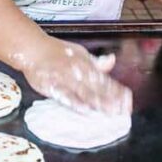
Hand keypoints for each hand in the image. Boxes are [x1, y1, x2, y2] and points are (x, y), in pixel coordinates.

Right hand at [13, 37, 131, 115]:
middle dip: (111, 99)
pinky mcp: (53, 86)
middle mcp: (78, 71)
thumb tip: (112, 60)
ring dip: (98, 102)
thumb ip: (96, 62)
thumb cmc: (56, 51)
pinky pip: (66, 96)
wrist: (33, 49)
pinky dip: (76, 104)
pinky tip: (86, 111)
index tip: (128, 99)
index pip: (105, 79)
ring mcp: (66, 79)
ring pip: (84, 93)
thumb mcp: (79, 52)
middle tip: (122, 110)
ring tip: (110, 112)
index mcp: (86, 64)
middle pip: (97, 87)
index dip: (117, 89)